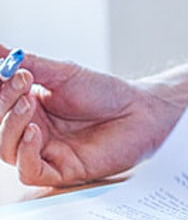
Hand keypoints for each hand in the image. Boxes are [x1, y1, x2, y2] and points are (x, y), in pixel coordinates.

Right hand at [0, 46, 173, 186]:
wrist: (141, 110)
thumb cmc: (106, 93)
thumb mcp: (64, 73)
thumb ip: (30, 64)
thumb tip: (0, 49)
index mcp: (29, 108)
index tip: (6, 70)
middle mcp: (31, 131)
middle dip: (3, 103)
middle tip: (21, 82)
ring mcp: (44, 152)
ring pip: (6, 149)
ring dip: (11, 124)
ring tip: (28, 103)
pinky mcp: (59, 171)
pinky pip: (28, 171)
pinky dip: (25, 152)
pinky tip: (35, 132)